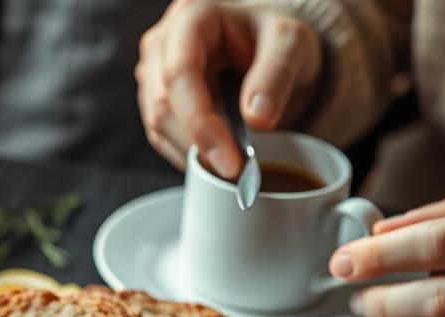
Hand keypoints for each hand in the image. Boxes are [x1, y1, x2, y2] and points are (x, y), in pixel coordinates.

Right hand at [136, 0, 321, 175]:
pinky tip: (216, 154)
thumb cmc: (274, 40)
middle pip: (162, 104)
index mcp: (192, 18)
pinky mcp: (154, 100)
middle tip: (237, 170)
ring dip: (193, 152)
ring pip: (157, 125)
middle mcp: (163, 43)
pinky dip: (188, 153)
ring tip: (232, 161)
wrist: (267, 50)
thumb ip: (275, 76)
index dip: (200, 122)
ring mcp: (153, 73)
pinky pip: (161, 136)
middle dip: (198, 144)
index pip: (180, 74)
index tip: (229, 161)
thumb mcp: (290, 45)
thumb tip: (257, 118)